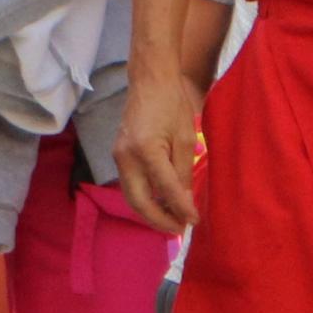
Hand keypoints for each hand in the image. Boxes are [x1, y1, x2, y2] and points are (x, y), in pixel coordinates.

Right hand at [116, 67, 206, 235]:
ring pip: (131, 196)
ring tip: (172, 220)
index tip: (194, 222)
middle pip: (138, 202)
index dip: (180, 209)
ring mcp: (118, 157)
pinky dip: (145, 198)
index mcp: (146, 150)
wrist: (149, 82)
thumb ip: (183, 173)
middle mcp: (126, 157)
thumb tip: (186, 203)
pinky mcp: (118, 155)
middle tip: (179, 230)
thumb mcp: (185, 139)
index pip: (165, 190)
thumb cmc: (172, 105)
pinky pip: (130, 185)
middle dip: (158, 220)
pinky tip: (161, 202)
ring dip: (150, 212)